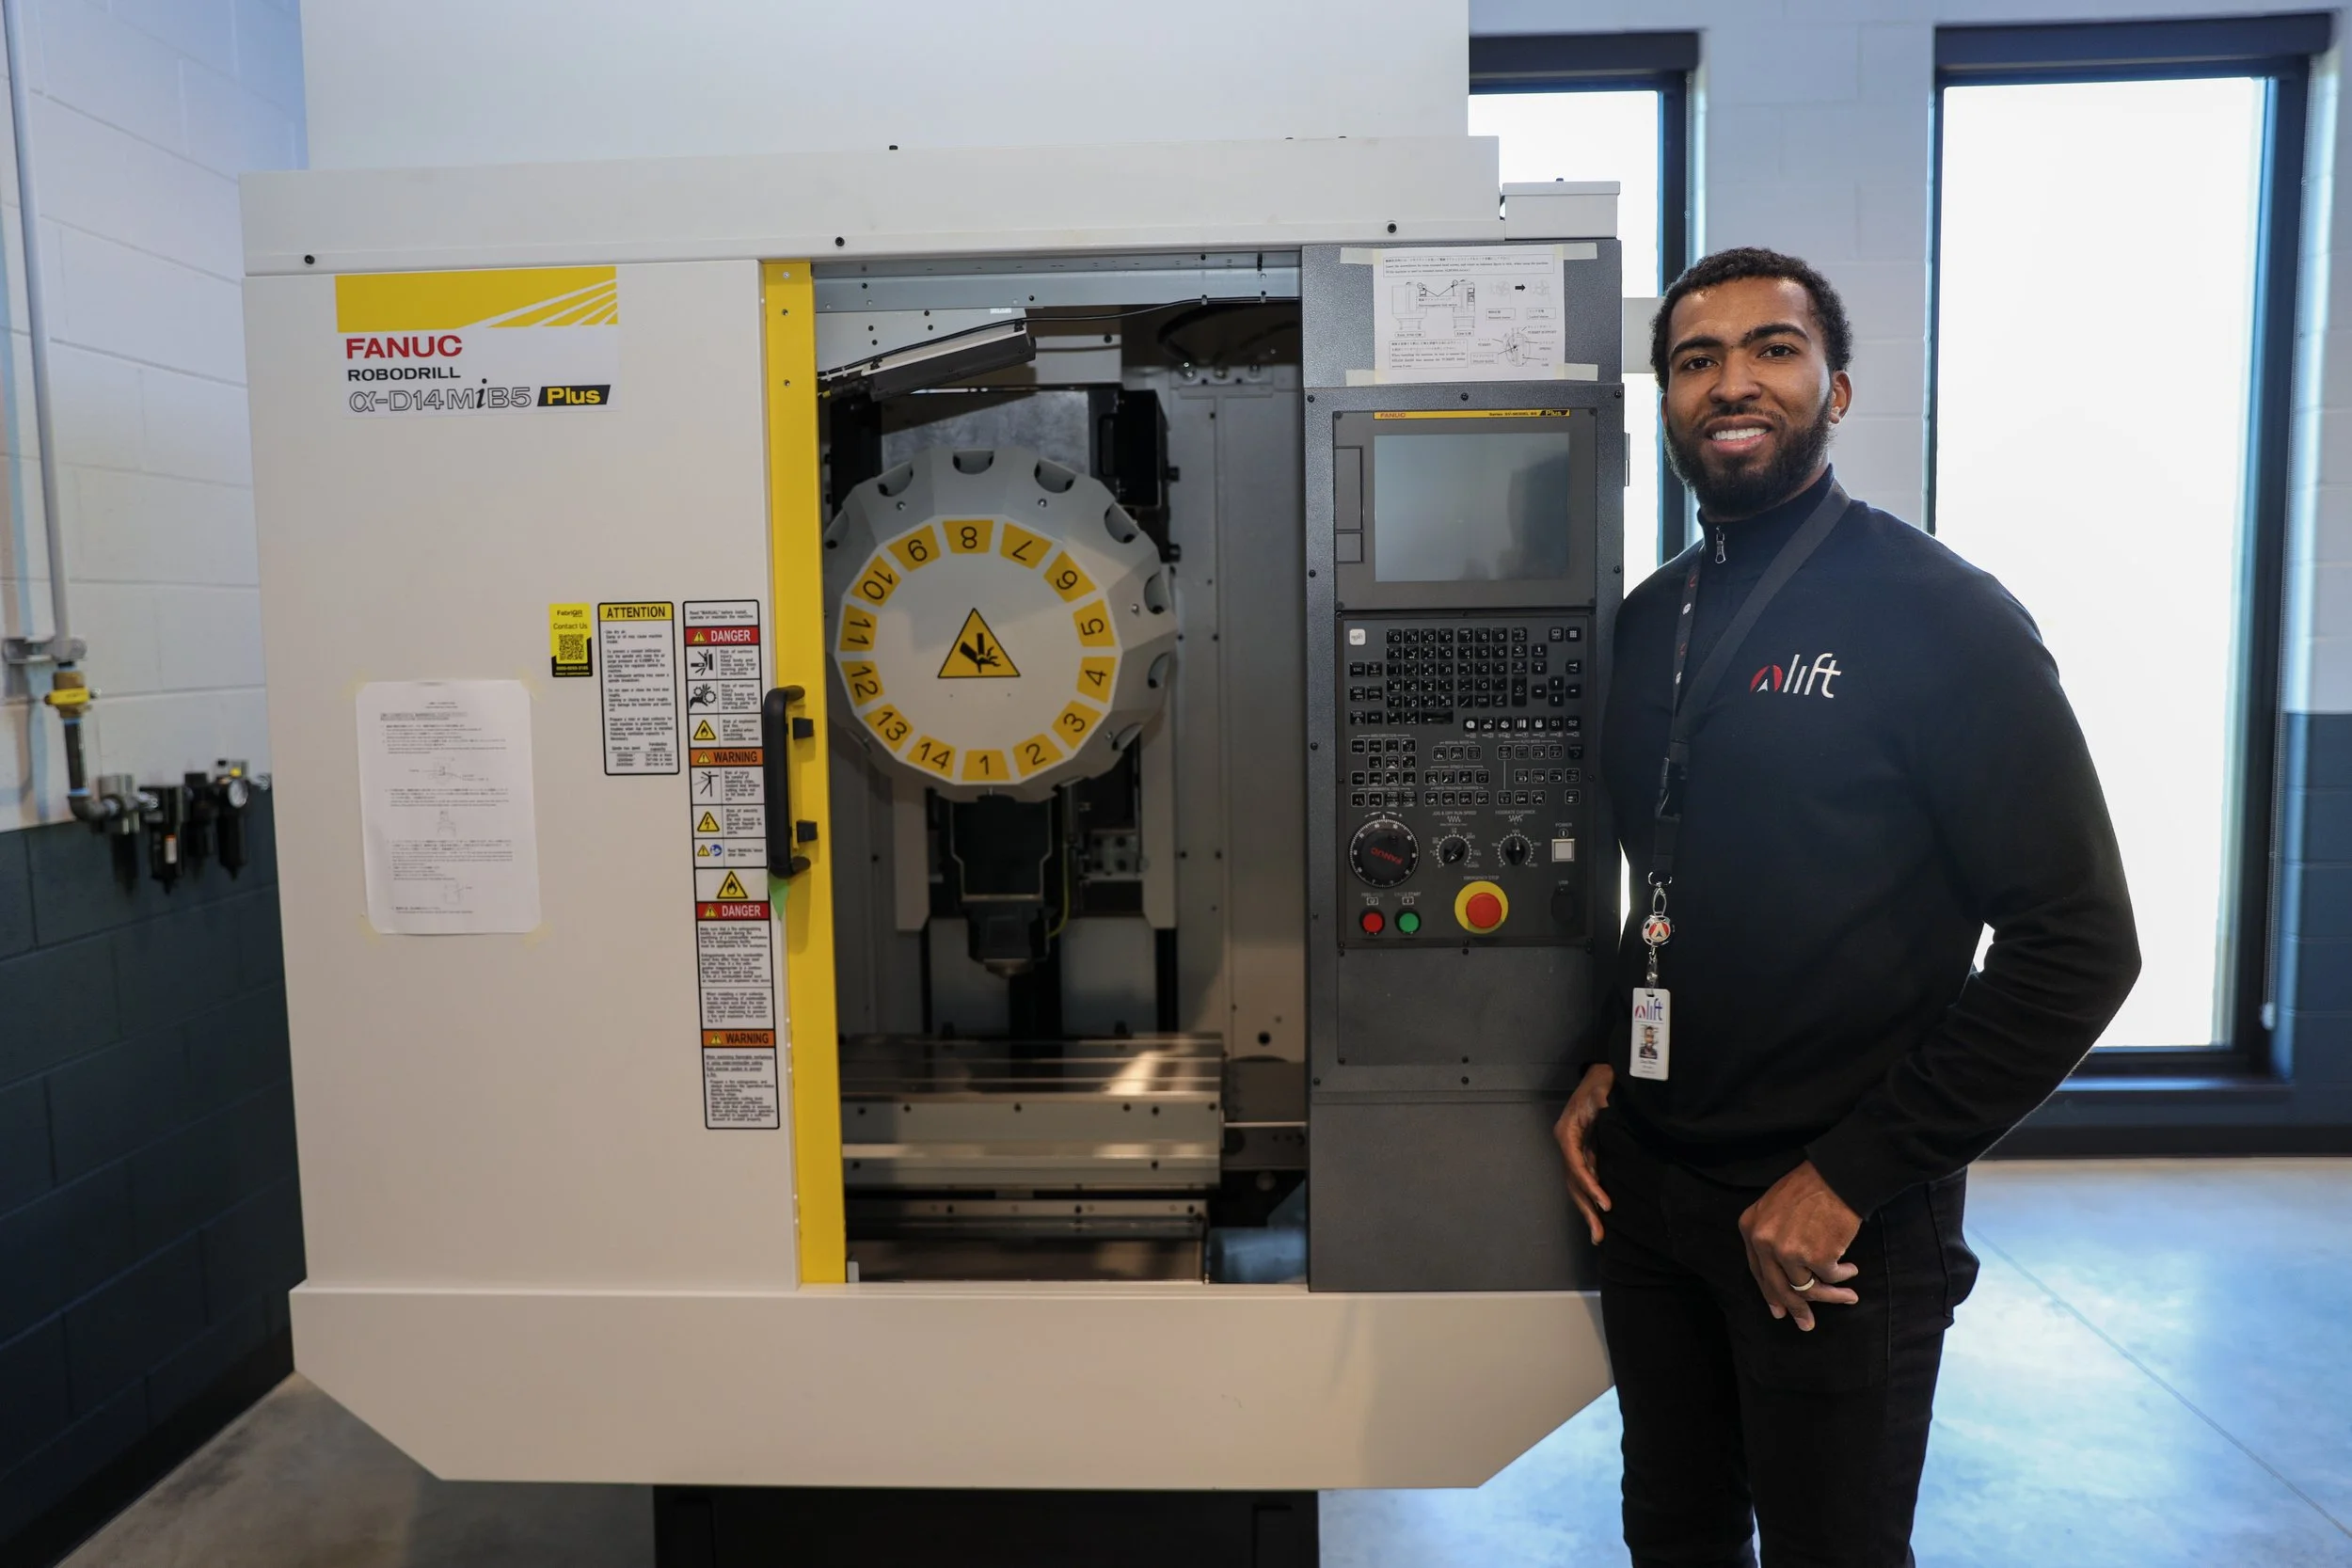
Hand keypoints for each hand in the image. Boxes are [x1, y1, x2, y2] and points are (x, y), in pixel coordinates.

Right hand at [1552, 1064, 1613, 1243]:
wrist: (1601, 1073)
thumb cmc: (1602, 1081)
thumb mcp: (1604, 1090)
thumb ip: (1605, 1104)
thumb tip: (1608, 1115)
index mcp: (1567, 1132)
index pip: (1577, 1165)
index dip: (1590, 1186)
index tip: (1605, 1205)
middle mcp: (1566, 1143)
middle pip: (1573, 1182)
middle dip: (1586, 1210)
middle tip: (1598, 1236)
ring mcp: (1573, 1149)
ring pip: (1576, 1185)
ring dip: (1587, 1210)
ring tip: (1598, 1235)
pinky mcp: (1584, 1151)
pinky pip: (1585, 1178)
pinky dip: (1590, 1197)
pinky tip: (1598, 1213)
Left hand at [1738, 1161, 1861, 1330]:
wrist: (1837, 1175)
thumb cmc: (1810, 1188)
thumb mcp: (1774, 1207)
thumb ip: (1771, 1237)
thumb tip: (1784, 1276)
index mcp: (1750, 1228)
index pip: (1758, 1272)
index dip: (1769, 1294)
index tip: (1778, 1312)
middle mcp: (1764, 1242)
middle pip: (1780, 1287)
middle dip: (1795, 1309)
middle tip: (1806, 1324)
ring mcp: (1789, 1252)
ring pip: (1806, 1288)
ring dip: (1829, 1297)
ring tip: (1848, 1297)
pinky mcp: (1816, 1257)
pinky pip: (1830, 1278)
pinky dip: (1842, 1278)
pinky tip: (1851, 1271)